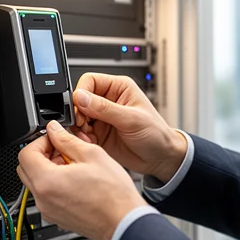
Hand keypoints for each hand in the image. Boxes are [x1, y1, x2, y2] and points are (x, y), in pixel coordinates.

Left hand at [17, 121, 147, 239]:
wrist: (123, 223)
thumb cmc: (113, 195)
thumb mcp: (91, 155)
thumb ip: (66, 139)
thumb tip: (54, 130)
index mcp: (47, 181)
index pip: (26, 153)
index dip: (39, 141)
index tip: (53, 139)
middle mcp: (42, 199)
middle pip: (25, 168)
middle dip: (41, 154)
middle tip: (60, 149)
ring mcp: (48, 210)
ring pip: (35, 182)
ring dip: (47, 169)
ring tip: (72, 165)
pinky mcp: (56, 217)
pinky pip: (45, 196)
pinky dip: (53, 184)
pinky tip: (75, 180)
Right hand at [73, 73, 187, 183]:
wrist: (160, 158)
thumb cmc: (156, 134)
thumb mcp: (131, 119)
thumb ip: (104, 108)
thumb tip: (80, 97)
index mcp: (118, 88)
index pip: (89, 81)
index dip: (81, 93)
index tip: (80, 108)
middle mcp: (107, 100)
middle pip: (80, 100)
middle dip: (78, 113)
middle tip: (83, 125)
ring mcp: (101, 117)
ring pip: (78, 117)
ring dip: (79, 128)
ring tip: (88, 137)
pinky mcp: (98, 133)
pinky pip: (81, 132)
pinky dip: (82, 138)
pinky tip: (91, 143)